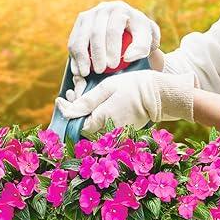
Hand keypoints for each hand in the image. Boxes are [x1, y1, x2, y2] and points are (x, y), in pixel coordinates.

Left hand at [54, 70, 195, 135]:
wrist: (160, 95)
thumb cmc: (134, 86)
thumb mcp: (108, 87)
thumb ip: (87, 101)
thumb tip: (68, 112)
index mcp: (102, 119)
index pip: (76, 123)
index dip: (66, 112)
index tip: (59, 100)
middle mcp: (108, 131)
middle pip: (82, 126)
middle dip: (74, 110)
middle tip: (72, 93)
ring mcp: (116, 133)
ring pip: (92, 127)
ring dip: (84, 112)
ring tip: (81, 94)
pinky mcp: (122, 131)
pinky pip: (103, 126)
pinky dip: (96, 115)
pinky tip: (95, 102)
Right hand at [66, 0, 160, 100]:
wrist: (129, 28)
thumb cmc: (140, 36)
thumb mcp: (149, 39)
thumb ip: (142, 47)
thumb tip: (127, 57)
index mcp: (121, 9)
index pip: (113, 30)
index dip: (112, 48)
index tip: (113, 65)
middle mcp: (103, 8)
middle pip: (96, 33)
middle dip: (97, 54)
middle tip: (100, 71)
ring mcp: (89, 14)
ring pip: (81, 37)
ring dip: (81, 57)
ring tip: (85, 73)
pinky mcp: (80, 23)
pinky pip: (73, 40)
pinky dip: (75, 57)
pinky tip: (78, 70)